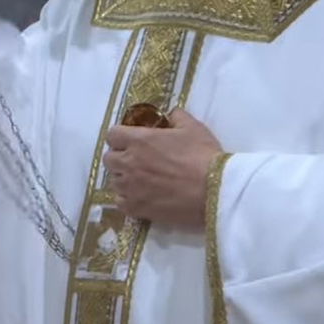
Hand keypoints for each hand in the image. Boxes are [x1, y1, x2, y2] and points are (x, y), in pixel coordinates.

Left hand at [103, 107, 223, 230]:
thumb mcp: (193, 128)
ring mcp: (130, 187)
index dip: (121, 136)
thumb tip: (170, 115)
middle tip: (136, 160)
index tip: (131, 140)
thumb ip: (177, 117)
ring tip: (140, 181)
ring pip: (113, 181)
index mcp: (139, 140)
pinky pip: (120, 202)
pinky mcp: (136, 208)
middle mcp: (129, 162)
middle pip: (108, 158)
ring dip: (124, 178)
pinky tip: (141, 197)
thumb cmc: (203, 156)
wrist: (214, 192)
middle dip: (119, 157)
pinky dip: (127, 198)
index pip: (112, 134)